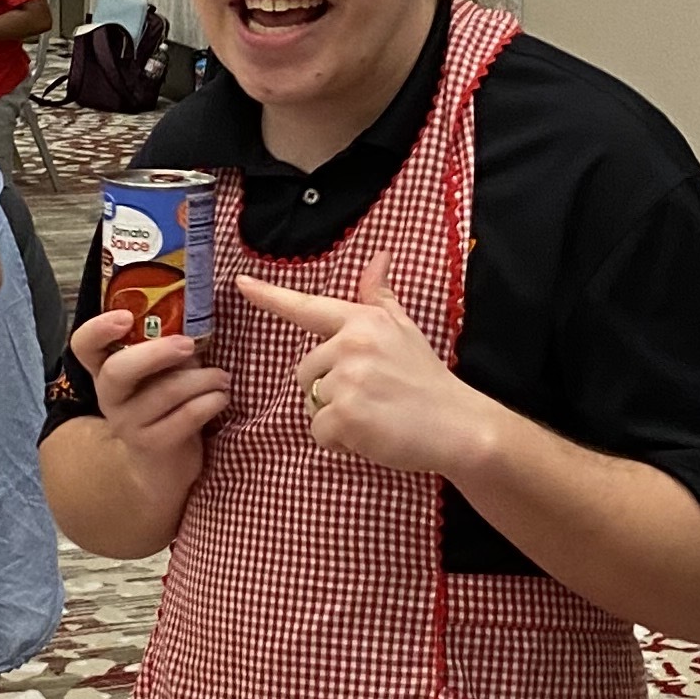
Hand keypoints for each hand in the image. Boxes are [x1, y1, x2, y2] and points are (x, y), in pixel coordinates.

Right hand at [71, 309, 228, 492]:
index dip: (99, 329)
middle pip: (118, 370)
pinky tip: (221, 398)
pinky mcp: (152, 445)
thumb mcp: (160, 372)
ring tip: (222, 377)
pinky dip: (210, 402)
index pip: (84, 345)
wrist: (163, 465)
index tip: (126, 317)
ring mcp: (127, 423)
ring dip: (202, 379)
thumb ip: (166, 347)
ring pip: (164, 392)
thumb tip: (195, 324)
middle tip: (189, 345)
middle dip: (157, 353)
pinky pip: (185, 417)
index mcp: (106, 369)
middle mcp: (109, 396)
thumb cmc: (165, 404)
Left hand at [239, 259, 478, 479]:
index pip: (308, 307)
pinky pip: (319, 431)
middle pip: (305, 372)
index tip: (240, 283)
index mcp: (363, 321)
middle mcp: (351, 344)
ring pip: (310, 404)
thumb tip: (377, 257)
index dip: (270, 296)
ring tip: (372, 416)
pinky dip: (339, 441)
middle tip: (368, 399)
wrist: (459, 425)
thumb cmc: (428, 379)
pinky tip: (370, 435)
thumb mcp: (405, 330)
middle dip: (326, 390)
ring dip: (333, 417)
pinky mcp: (345, 415)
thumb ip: (380, 296)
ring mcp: (347, 379)